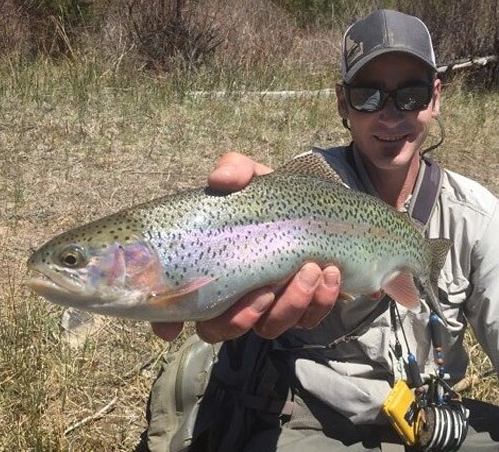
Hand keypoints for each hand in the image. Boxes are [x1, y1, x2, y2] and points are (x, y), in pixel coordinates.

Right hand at [150, 152, 340, 342]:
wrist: (319, 206)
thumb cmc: (273, 196)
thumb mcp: (253, 177)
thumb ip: (235, 170)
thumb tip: (220, 179)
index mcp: (213, 266)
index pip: (177, 303)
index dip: (167, 320)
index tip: (169, 328)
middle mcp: (234, 294)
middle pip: (221, 329)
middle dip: (243, 317)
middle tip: (268, 288)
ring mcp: (268, 306)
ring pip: (269, 328)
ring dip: (290, 306)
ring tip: (311, 270)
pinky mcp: (303, 308)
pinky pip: (308, 320)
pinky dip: (320, 302)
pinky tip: (331, 274)